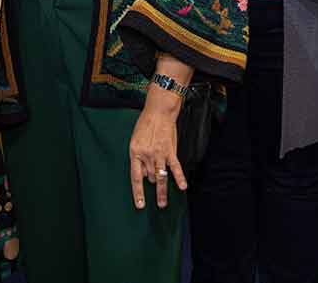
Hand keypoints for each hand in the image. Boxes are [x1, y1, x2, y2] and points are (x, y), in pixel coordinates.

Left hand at [129, 86, 185, 209]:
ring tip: (163, 204)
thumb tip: (144, 174)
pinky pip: (176, 168)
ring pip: (161, 177)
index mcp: (135, 153)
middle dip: (152, 182)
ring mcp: (159, 154)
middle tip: (156, 197)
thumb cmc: (145, 125)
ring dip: (162, 192)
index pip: (136, 177)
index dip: (138, 193)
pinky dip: (179, 178)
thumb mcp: (135, 140)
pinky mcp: (171, 151)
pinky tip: (182, 187)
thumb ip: (139, 157)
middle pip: (149, 177)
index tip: (140, 205)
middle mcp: (147, 156)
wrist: (158, 112)